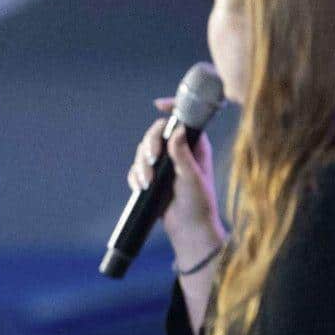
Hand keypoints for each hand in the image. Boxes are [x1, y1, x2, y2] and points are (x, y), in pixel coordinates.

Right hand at [128, 97, 223, 248]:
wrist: (189, 229)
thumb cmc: (198, 203)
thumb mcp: (193, 177)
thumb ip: (183, 153)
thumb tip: (177, 129)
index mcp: (194, 146)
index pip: (182, 120)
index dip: (172, 108)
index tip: (158, 105)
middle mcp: (179, 152)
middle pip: (156, 134)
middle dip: (149, 144)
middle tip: (152, 158)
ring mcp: (165, 165)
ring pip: (143, 151)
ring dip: (141, 165)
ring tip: (146, 182)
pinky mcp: (152, 178)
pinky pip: (136, 169)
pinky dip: (135, 176)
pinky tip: (140, 187)